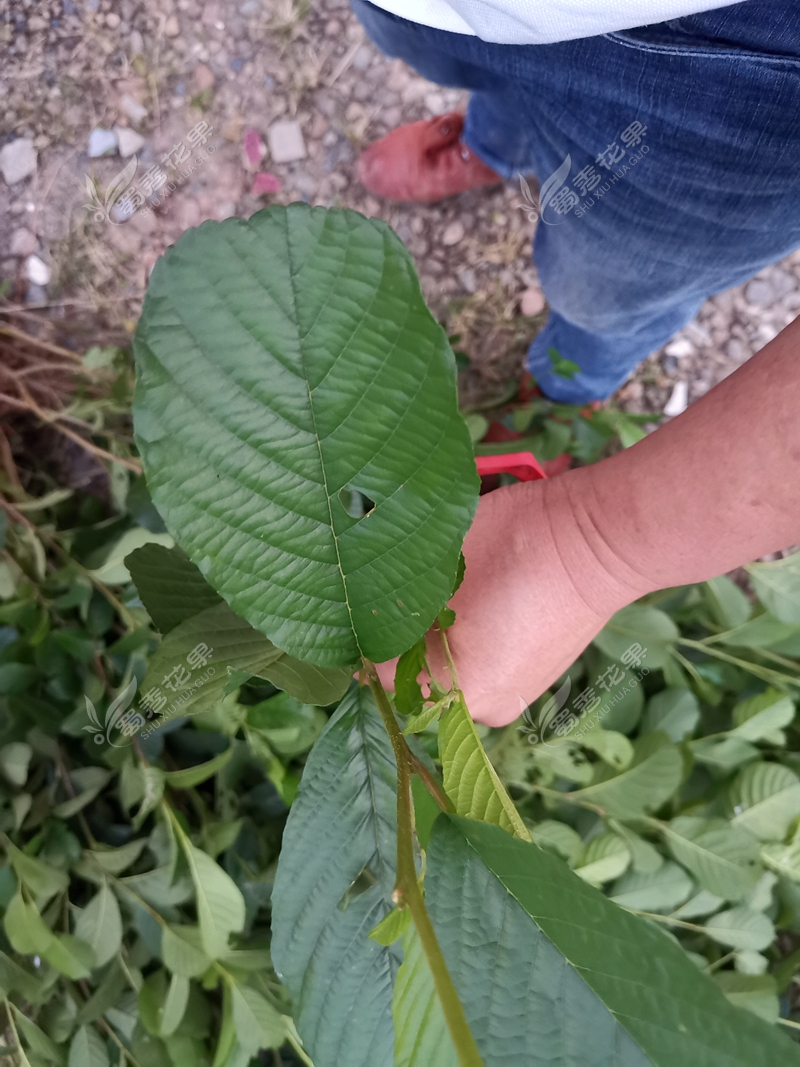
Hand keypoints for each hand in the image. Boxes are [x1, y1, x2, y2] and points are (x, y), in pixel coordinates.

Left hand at [380, 473, 641, 726]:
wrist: (600, 537)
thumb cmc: (517, 546)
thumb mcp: (439, 566)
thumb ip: (391, 601)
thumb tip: (359, 612)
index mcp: (459, 693)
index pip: (382, 673)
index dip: (367, 632)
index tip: (360, 597)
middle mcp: (487, 710)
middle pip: (416, 676)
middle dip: (403, 635)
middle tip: (401, 582)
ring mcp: (515, 695)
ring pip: (449, 668)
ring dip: (436, 634)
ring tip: (445, 585)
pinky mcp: (534, 675)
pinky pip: (481, 662)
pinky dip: (468, 636)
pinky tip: (475, 595)